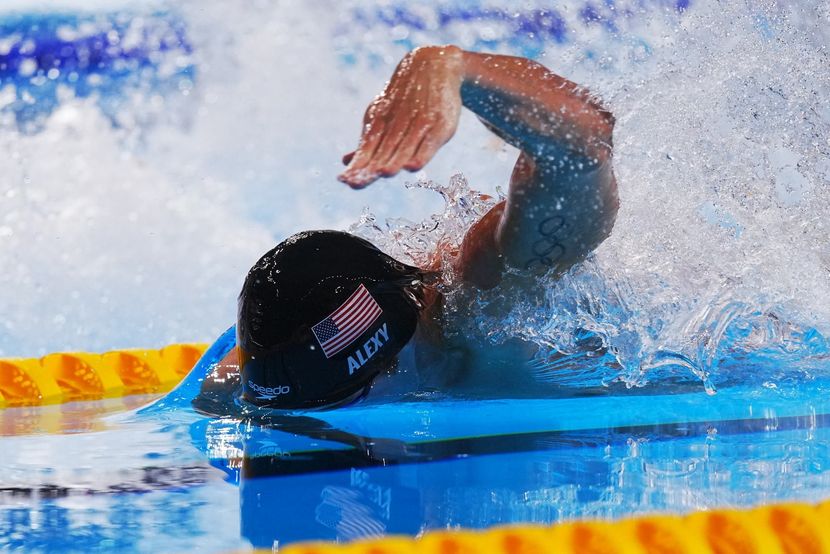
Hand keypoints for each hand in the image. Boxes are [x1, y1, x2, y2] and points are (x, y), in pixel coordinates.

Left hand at [338, 46, 463, 188]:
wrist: (434, 65)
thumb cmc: (404, 99)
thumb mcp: (382, 114)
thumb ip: (368, 142)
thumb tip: (345, 162)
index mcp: (380, 121)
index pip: (367, 148)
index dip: (357, 166)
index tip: (343, 180)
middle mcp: (397, 122)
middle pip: (383, 150)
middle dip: (369, 168)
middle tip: (354, 184)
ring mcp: (420, 122)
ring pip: (404, 146)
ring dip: (393, 160)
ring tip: (382, 173)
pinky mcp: (441, 124)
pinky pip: (429, 142)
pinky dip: (421, 154)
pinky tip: (412, 167)